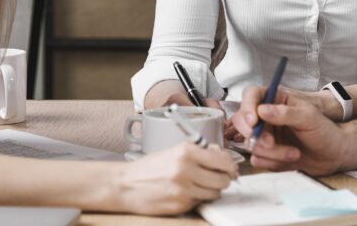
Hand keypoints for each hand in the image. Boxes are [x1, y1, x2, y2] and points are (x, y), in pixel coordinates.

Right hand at [117, 142, 237, 215]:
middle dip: (223, 179)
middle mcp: (185, 170)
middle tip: (218, 178)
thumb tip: (222, 158)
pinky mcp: (179, 205)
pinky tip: (186, 192)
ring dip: (212, 190)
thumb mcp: (175, 150)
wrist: (125, 185)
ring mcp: (182, 190)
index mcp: (186, 152)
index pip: (222, 160)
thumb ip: (199, 152)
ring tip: (200, 185)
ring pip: (214, 193)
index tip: (231, 169)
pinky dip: (197, 198)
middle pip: (222, 180)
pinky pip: (199, 202)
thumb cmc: (150, 167)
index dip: (230, 166)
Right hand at [233, 85, 352, 175]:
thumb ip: (285, 113)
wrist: (334, 155)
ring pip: (250, 143)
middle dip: (256, 135)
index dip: (247, 107)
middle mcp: (266, 117)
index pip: (251, 95)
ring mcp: (265, 136)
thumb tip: (262, 110)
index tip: (254, 122)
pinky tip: (291, 158)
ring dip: (271, 152)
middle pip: (242, 121)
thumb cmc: (325, 130)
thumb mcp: (309, 117)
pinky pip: (257, 159)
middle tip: (270, 142)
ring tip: (294, 153)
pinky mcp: (267, 154)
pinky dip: (272, 162)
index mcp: (276, 100)